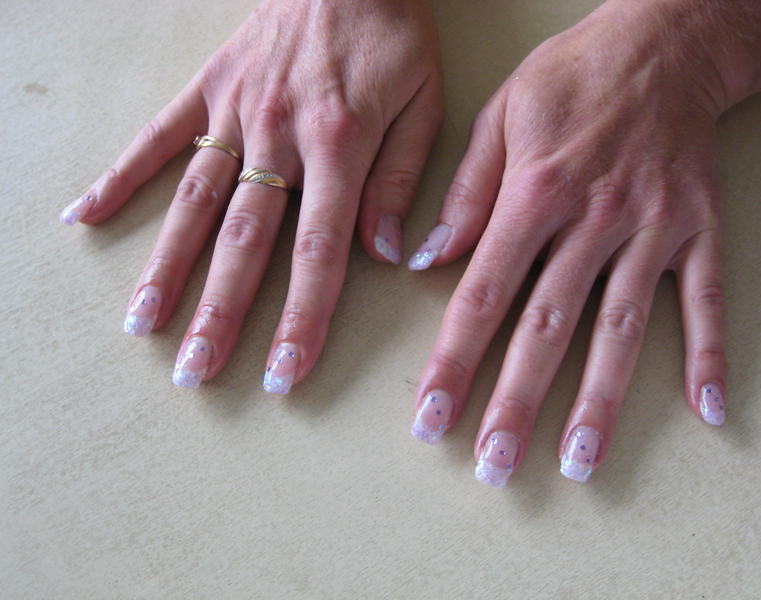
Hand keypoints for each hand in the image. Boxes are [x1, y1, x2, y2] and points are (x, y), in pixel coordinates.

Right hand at [60, 0, 442, 390]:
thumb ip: (400, 180)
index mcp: (339, 146)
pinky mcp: (209, 90)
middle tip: (194, 372)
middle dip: (220, 314)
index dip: (302, 318)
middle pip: (244, 242)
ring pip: (196, 203)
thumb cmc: (393, 34)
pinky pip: (158, 138)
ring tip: (141, 323)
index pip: (318, 252)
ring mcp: (236, 113)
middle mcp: (278, 136)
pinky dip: (121, 177)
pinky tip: (84, 215)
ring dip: (168, 267)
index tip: (282, 373)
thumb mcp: (423, 102)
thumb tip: (382, 254)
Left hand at [408, 0, 731, 484]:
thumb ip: (466, 194)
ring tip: (580, 462)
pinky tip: (708, 410)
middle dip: (515, 402)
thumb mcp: (499, 117)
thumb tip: (429, 260)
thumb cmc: (572, 78)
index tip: (431, 417)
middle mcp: (593, 220)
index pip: (482, 295)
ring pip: (621, 329)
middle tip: (492, 466)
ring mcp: (653, 229)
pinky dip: (709, 353)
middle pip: (547, 327)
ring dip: (599, 400)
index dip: (453, 361)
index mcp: (535, 194)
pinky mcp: (700, 229)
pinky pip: (707, 299)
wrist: (663, 42)